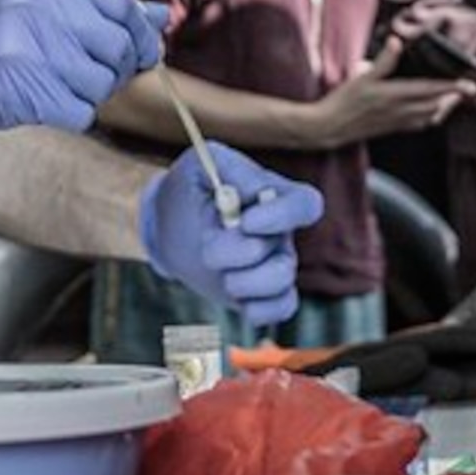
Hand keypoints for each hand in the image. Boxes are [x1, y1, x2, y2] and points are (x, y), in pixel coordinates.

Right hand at [0, 0, 165, 135]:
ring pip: (101, 82)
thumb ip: (93, 5)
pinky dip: (71, 114)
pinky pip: (80, 111)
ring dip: (89, 94)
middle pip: (118, 44)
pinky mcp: (22, 88)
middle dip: (117, 68)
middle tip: (91, 75)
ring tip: (55, 86)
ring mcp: (28, 46)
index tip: (142, 49)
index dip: (140, 32)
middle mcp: (36, 4)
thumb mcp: (29, 0)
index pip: (121, 2)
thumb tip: (160, 17)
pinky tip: (43, 103)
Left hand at [139, 142, 324, 329]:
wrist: (169, 225)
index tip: (245, 222)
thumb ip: (231, 169)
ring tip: (219, 273)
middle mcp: (282, 231)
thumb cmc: (189, 188)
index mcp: (274, 195)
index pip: (306, 204)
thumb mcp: (200, 164)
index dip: (282, 216)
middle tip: (207, 249)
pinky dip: (259, 310)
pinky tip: (236, 299)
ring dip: (243, 283)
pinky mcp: (264, 292)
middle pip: (285, 255)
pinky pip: (282, 308)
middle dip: (238, 255)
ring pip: (282, 283)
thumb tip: (258, 192)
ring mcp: (275, 263)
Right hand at [304, 39, 475, 146]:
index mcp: (394, 95)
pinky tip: (431, 112)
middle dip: (454, 98)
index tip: (470, 86)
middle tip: (467, 89)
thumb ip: (382, 61)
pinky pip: (419, 124)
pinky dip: (431, 117)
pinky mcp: (392, 128)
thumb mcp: (361, 77)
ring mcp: (397, 122)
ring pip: (430, 116)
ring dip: (444, 108)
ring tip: (453, 98)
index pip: (431, 90)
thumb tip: (397, 42)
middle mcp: (400, 111)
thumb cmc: (343, 101)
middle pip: (436, 105)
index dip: (452, 88)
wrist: (329, 127)